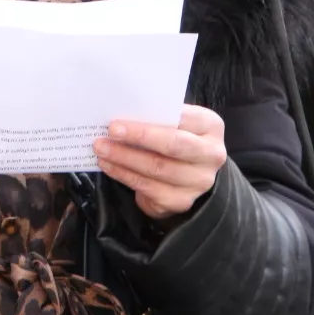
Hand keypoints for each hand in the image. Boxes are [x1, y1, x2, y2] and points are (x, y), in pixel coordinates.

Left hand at [94, 105, 227, 220]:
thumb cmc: (178, 138)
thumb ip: (160, 116)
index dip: (148, 124)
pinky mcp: (183, 201)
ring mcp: (199, 181)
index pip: (181, 120)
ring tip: (102, 150)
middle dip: (137, 139)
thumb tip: (124, 113)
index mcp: (211, 126)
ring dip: (124, 159)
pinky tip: (109, 166)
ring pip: (157, 169)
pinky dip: (125, 176)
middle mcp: (211, 155)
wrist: (191, 173)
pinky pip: (149, 188)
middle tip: (109, 134)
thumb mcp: (177, 122)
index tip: (117, 123)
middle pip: (172, 146)